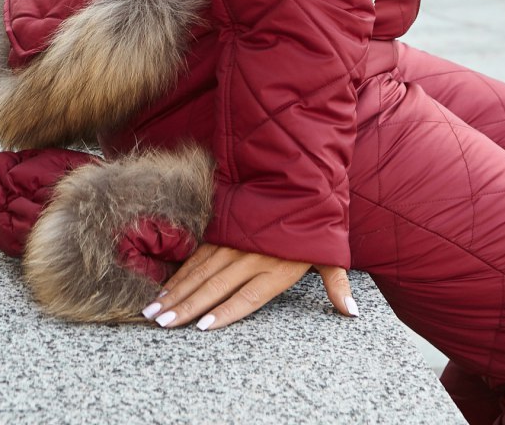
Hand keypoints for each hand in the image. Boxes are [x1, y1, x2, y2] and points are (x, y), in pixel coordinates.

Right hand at [142, 241, 357, 330]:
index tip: (201, 328)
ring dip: (176, 292)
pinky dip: (180, 274)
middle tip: (160, 324)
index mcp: (276, 267)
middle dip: (186, 307)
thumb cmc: (314, 222)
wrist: (300, 176)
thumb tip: (351, 313)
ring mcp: (234, 242)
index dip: (224, 312)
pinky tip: (165, 289)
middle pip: (215, 286)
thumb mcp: (330, 252)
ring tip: (153, 311)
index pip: (246, 296)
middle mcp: (251, 256)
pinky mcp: (224, 231)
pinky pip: (199, 256)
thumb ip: (336, 285)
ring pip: (201, 271)